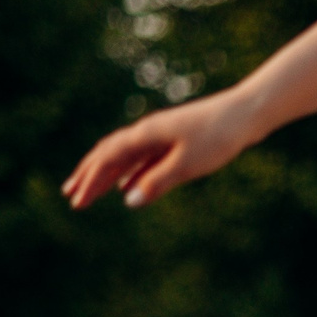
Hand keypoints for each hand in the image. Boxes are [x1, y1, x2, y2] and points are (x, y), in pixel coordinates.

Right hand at [62, 90, 262, 209]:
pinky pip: (143, 160)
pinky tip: (126, 186)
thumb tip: (127, 200)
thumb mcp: (187, 164)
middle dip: (88, 175)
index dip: (91, 181)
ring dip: (105, 174)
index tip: (77, 202)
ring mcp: (160, 136)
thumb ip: (157, 182)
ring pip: (124, 157)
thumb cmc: (217, 138)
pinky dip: (130, 173)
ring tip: (91, 190)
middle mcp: (146, 133)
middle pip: (108, 154)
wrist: (245, 114)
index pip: (107, 159)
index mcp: (144, 135)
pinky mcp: (174, 142)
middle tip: (70, 195)